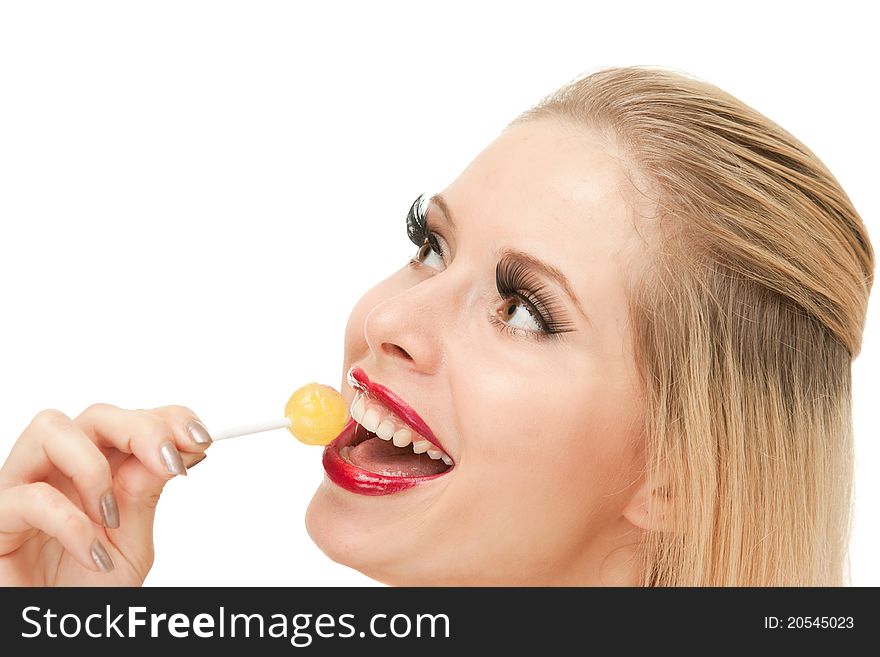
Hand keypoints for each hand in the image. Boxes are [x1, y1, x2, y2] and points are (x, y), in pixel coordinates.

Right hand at [0, 404, 211, 585]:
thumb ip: (144, 494)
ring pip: (50, 427)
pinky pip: (29, 497)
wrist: (56, 631)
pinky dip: (71, 524)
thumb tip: (172, 451)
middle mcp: (61, 470)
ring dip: (93, 466)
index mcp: (99, 469)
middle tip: (170, 464)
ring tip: (112, 517)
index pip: (131, 419)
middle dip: (141, 430)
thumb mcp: (131, 542)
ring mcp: (23, 487)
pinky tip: (91, 555)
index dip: (167, 419)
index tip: (200, 438)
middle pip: (95, 414)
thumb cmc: (86, 591)